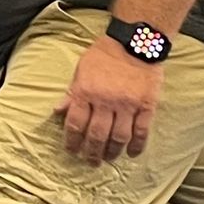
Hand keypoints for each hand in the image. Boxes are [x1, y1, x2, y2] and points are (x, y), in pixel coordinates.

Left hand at [60, 37, 163, 164]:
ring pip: (118, 137)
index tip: (72, 151)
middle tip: (91, 162)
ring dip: (112, 152)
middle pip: (96, 135)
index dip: (72, 141)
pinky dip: (137, 145)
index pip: (75, 123)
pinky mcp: (146, 105)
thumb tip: (57, 111)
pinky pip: (141, 131)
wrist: (135, 41)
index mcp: (85, 91)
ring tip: (109, 159)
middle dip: (92, 152)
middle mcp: (105, 101)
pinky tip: (132, 153)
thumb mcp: (81, 69)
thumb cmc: (104, 54)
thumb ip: (71, 93)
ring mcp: (127, 104)